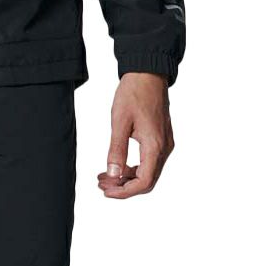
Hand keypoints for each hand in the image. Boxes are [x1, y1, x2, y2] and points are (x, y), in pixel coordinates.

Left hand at [97, 73, 174, 198]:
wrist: (148, 73)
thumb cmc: (134, 93)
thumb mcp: (120, 122)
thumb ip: (116, 151)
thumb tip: (113, 175)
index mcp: (155, 145)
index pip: (143, 182)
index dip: (124, 192)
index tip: (106, 191)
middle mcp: (164, 148)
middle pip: (147, 181)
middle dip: (123, 187)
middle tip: (102, 184)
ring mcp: (164, 144)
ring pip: (148, 173)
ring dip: (126, 179)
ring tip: (104, 176)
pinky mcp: (161, 140)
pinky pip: (149, 163)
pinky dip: (132, 169)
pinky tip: (116, 166)